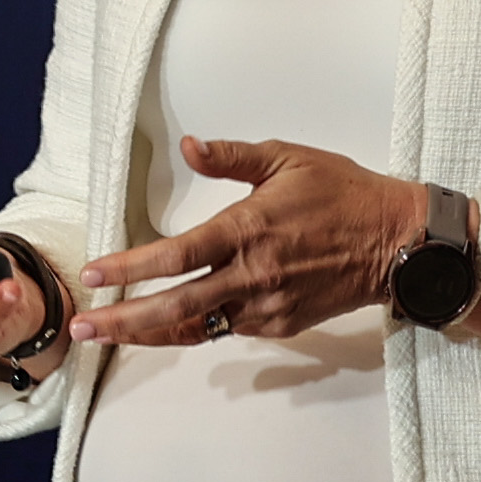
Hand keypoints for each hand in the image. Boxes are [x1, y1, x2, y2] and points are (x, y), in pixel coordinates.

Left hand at [75, 139, 418, 347]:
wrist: (397, 242)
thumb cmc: (343, 194)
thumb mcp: (287, 158)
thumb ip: (231, 157)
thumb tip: (189, 145)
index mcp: (247, 230)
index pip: (175, 256)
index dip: (130, 268)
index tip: (94, 274)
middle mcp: (252, 275)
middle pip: (175, 308)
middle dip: (124, 321)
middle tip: (83, 328)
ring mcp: (267, 306)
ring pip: (197, 328)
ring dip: (150, 334)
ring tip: (109, 335)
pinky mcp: (281, 325)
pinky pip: (227, 329)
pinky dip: (194, 329)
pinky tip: (165, 327)